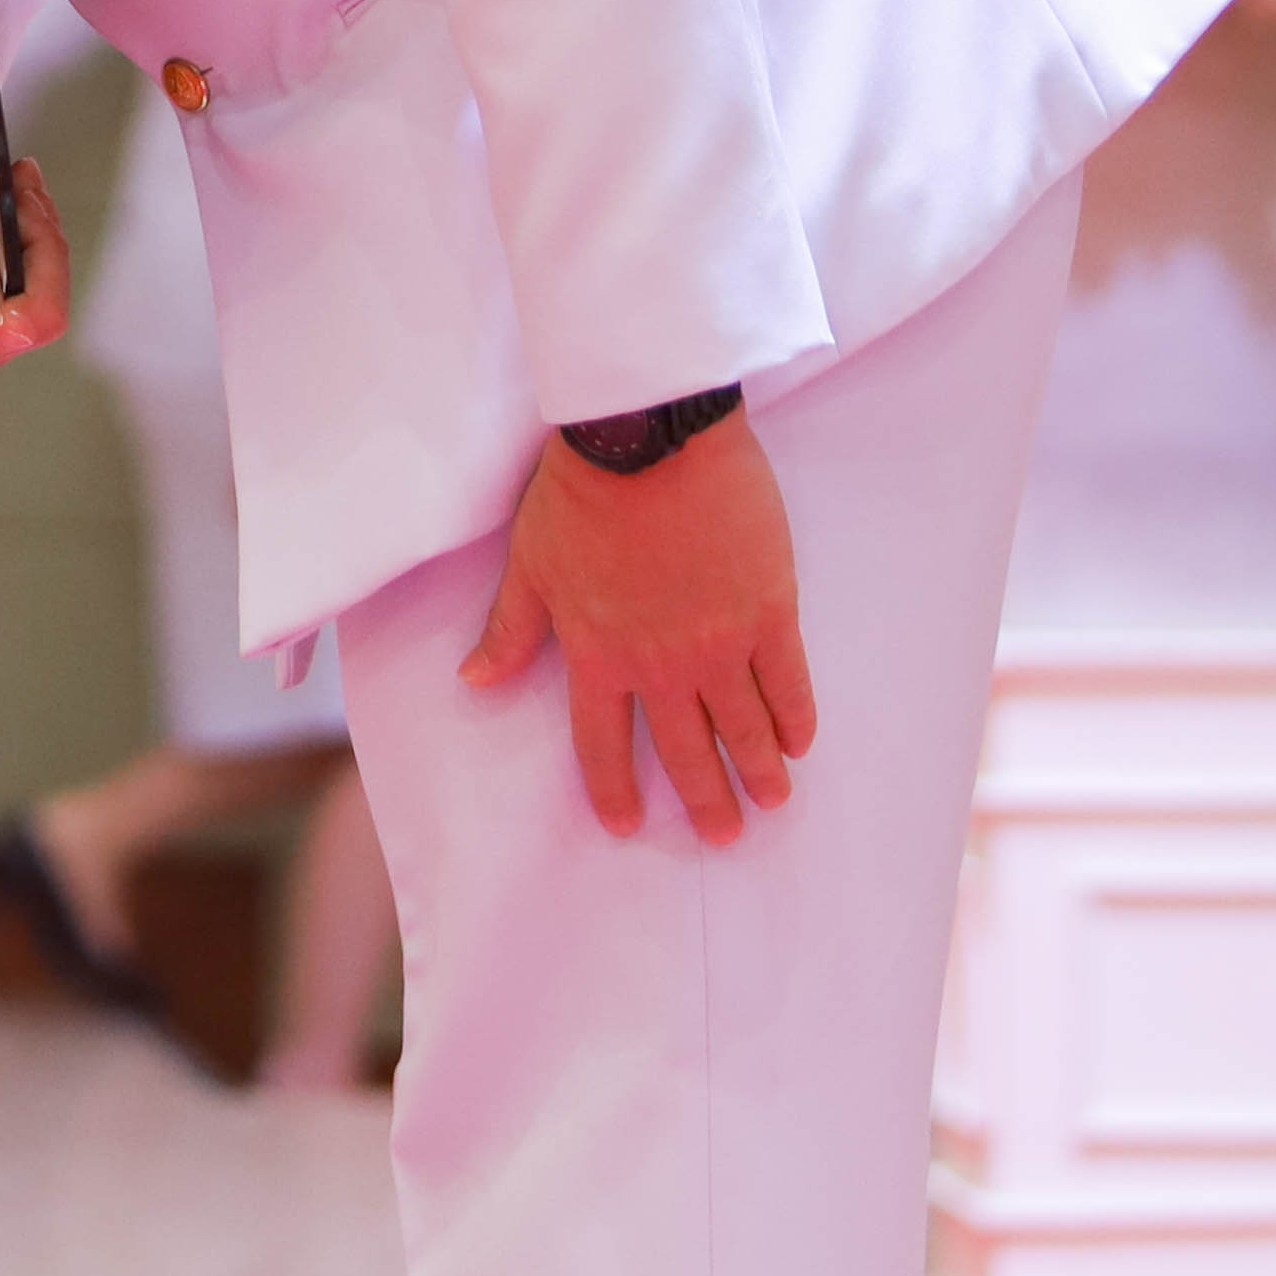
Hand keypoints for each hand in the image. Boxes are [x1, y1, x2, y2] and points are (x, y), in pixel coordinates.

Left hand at [460, 417, 813, 844]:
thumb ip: (510, 630)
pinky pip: (788, 682)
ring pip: (744, 726)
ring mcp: (721, 642)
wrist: (650, 439)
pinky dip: (796, 718)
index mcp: (597, 654)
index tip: (627, 825)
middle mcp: (661, 664)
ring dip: (760, 769)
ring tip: (773, 801)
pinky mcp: (770, 611)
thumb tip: (473, 683)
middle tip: (724, 836)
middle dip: (706, 799)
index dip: (614, 790)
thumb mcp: (531, 564)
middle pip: (685, 750)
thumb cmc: (580, 492)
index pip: (602, 743)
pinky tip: (802, 743)